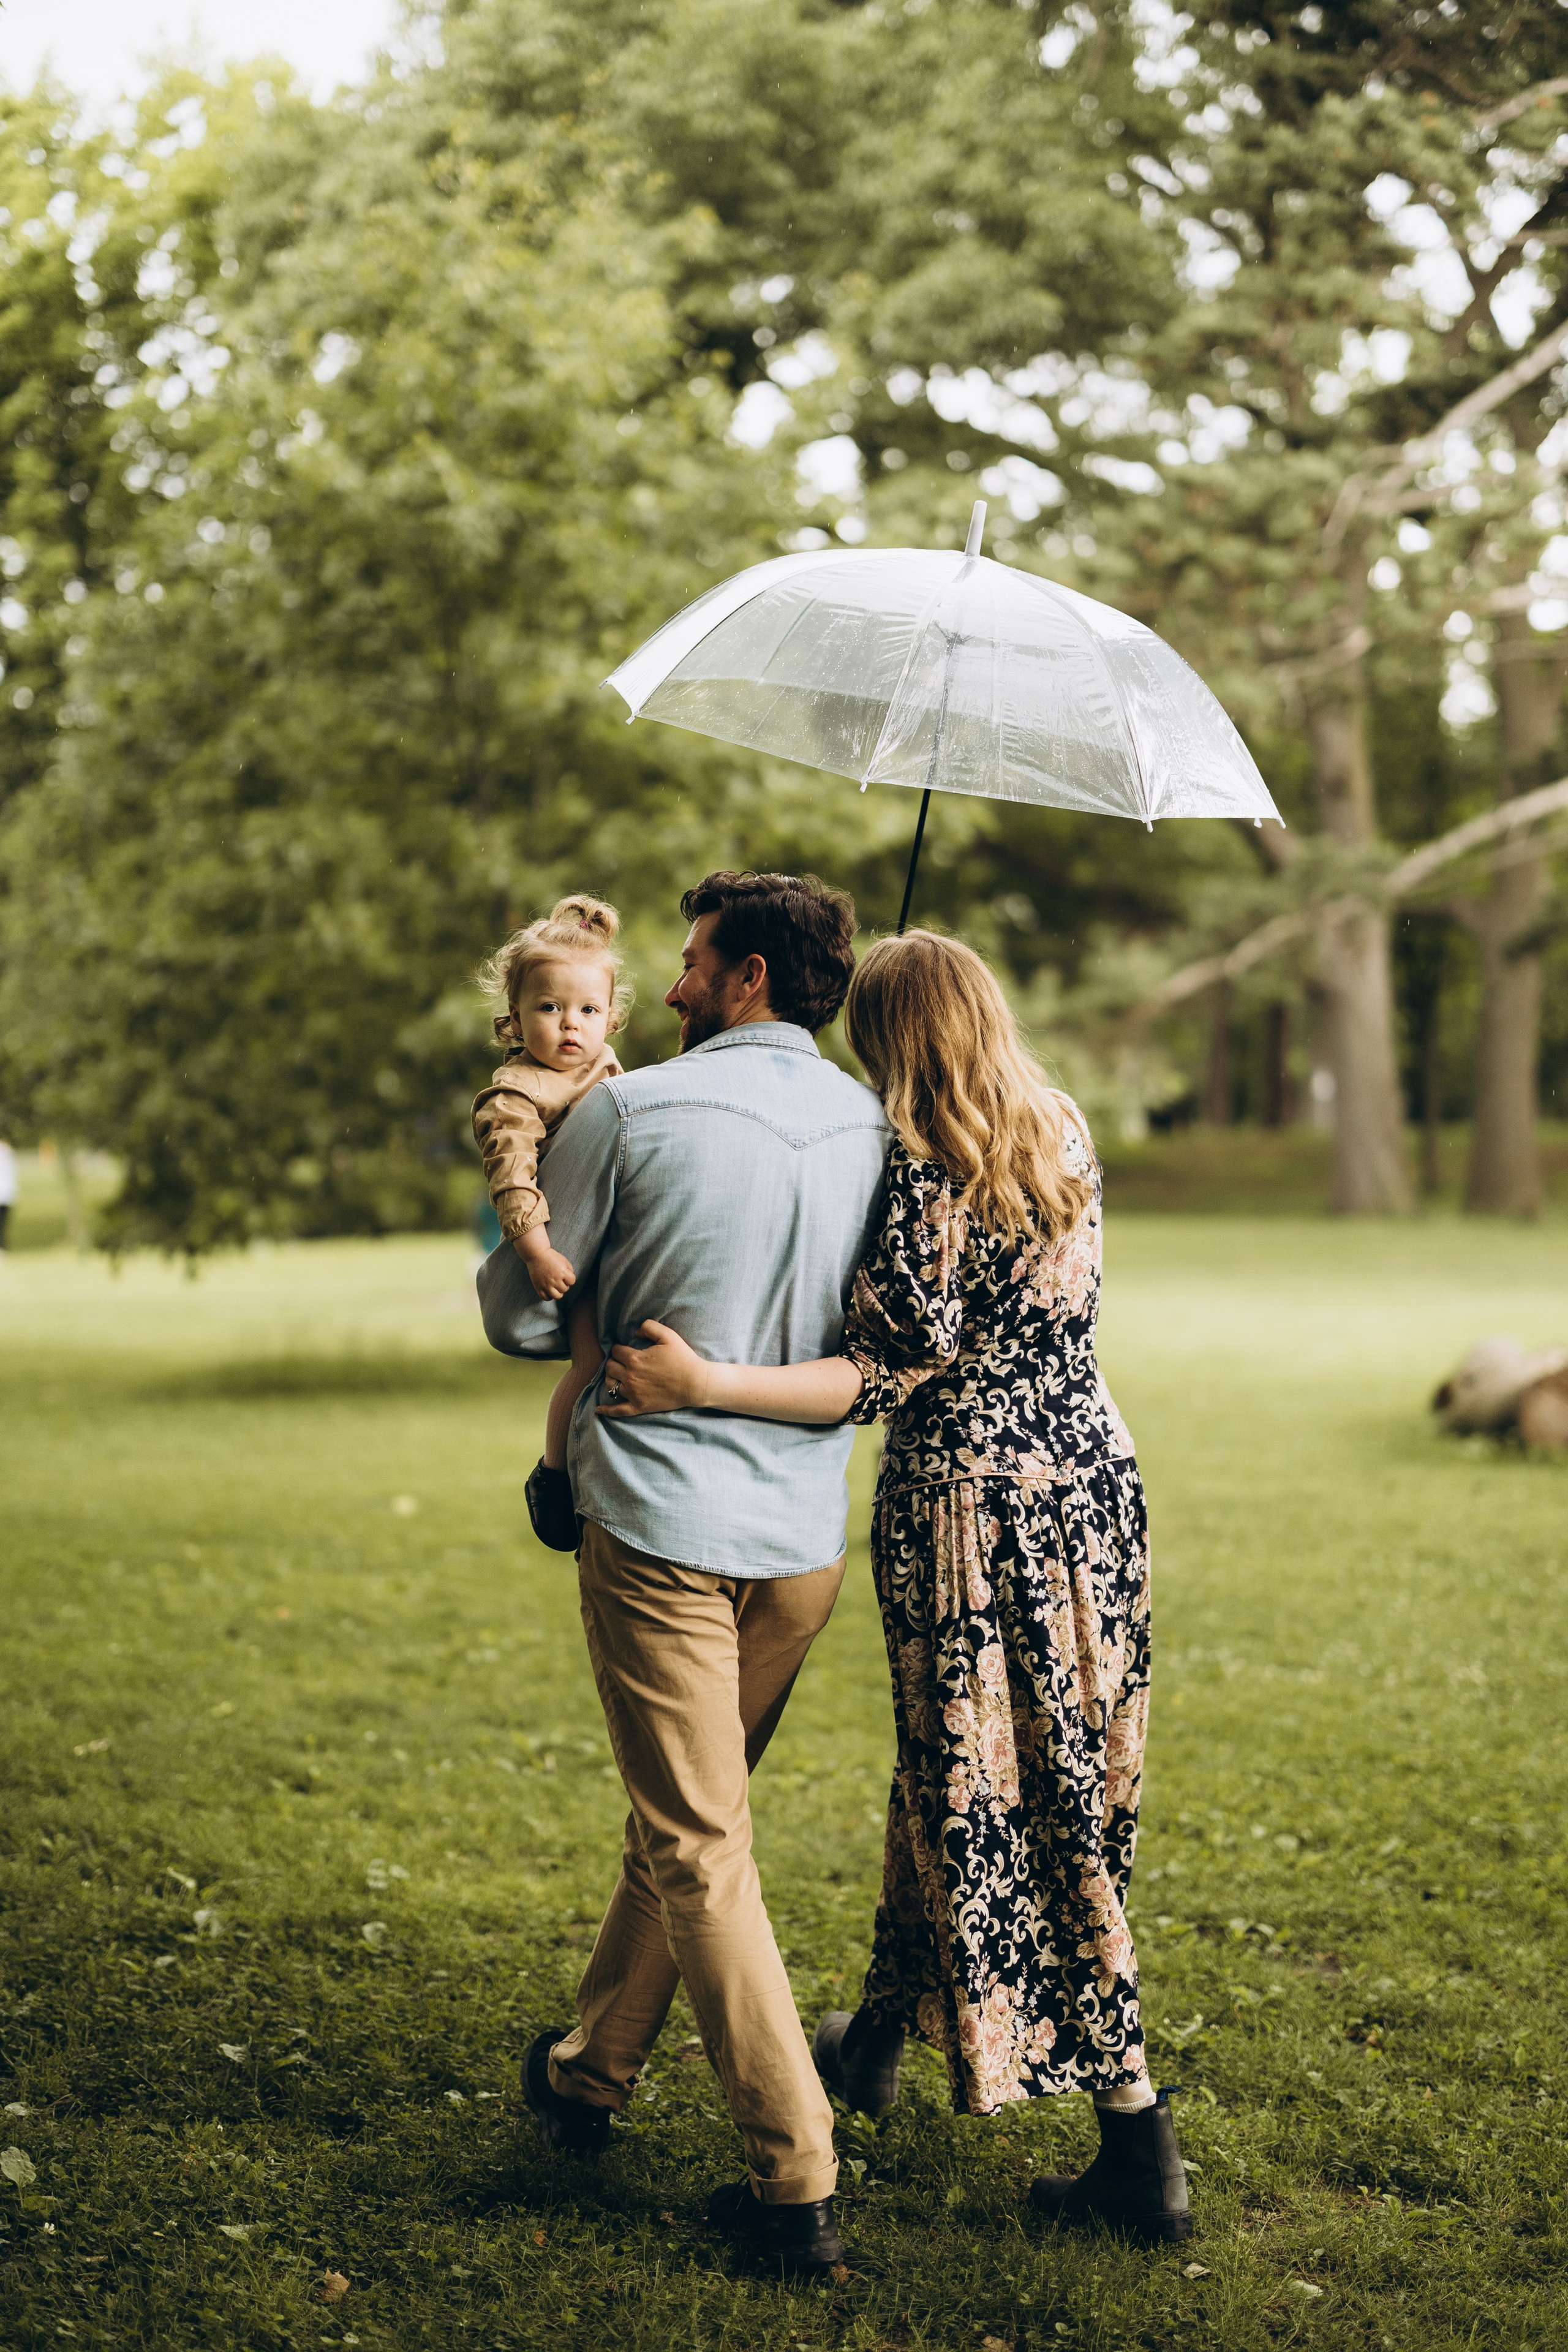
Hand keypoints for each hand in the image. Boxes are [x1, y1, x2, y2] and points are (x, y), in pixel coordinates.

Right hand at [516, 1227, 575, 1300]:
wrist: (536, 1254)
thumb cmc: (551, 1256)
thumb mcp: (564, 1260)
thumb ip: (570, 1270)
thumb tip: (570, 1280)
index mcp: (562, 1272)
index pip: (572, 1281)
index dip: (570, 1278)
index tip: (565, 1275)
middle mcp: (555, 1279)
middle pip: (565, 1289)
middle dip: (564, 1284)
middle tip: (559, 1279)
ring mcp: (546, 1284)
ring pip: (557, 1296)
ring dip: (558, 1292)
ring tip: (555, 1287)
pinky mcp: (538, 1287)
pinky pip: (545, 1298)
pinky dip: (549, 1296)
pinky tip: (549, 1291)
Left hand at [597, 1320, 713, 1416]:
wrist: (695, 1383)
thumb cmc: (683, 1358)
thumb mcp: (668, 1335)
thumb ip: (648, 1327)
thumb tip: (634, 1332)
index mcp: (634, 1358)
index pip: (616, 1351)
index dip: (620, 1349)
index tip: (626, 1350)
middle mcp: (630, 1376)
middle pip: (610, 1367)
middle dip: (614, 1362)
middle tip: (622, 1362)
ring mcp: (633, 1393)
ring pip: (611, 1385)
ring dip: (612, 1379)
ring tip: (617, 1376)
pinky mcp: (639, 1406)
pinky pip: (618, 1410)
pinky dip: (606, 1410)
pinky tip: (598, 1410)